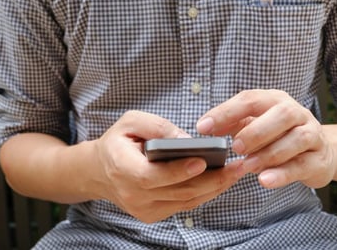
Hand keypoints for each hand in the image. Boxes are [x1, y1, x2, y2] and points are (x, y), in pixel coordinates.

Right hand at [93, 110, 243, 222]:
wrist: (101, 171)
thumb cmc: (117, 142)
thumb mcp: (130, 122)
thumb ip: (157, 127)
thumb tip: (187, 140)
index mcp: (122, 168)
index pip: (151, 176)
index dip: (177, 171)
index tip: (202, 161)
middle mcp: (132, 194)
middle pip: (176, 192)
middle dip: (210, 181)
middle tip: (236, 167)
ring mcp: (143, 209)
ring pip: (185, 201)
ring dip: (213, 188)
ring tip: (235, 172)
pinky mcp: (152, 214)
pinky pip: (183, 205)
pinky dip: (203, 193)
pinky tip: (220, 181)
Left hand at [196, 89, 336, 188]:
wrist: (318, 153)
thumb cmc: (276, 136)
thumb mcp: (252, 125)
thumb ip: (231, 124)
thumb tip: (206, 127)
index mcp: (274, 100)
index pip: (250, 100)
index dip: (225, 112)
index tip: (203, 127)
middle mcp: (296, 113)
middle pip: (281, 114)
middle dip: (255, 131)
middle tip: (235, 148)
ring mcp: (312, 135)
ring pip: (296, 139)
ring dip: (269, 153)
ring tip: (247, 166)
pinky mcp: (319, 159)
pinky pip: (303, 165)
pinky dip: (283, 173)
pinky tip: (265, 180)